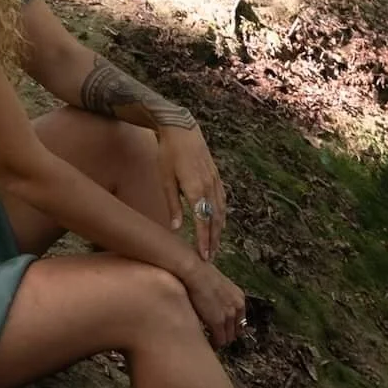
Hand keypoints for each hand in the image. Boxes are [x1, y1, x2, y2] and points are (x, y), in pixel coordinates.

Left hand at [157, 123, 226, 259]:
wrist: (181, 128)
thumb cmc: (168, 154)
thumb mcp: (165, 180)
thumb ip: (172, 205)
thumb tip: (176, 228)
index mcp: (196, 189)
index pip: (203, 221)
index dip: (204, 240)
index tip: (204, 256)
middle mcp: (209, 187)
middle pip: (215, 220)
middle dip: (213, 240)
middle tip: (210, 258)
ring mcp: (215, 181)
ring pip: (221, 211)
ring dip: (219, 230)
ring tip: (215, 245)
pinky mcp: (216, 176)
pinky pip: (222, 200)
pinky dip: (222, 214)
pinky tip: (220, 222)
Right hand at [183, 258, 247, 347]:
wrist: (194, 272)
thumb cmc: (200, 274)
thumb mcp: (218, 285)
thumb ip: (221, 297)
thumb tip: (215, 302)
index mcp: (239, 298)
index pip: (240, 320)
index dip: (231, 327)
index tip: (224, 330)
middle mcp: (237, 307)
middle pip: (236, 331)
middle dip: (227, 335)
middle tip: (216, 338)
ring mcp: (229, 316)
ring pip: (228, 338)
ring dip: (220, 341)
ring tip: (210, 342)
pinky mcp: (218, 322)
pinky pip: (219, 341)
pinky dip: (213, 344)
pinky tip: (206, 343)